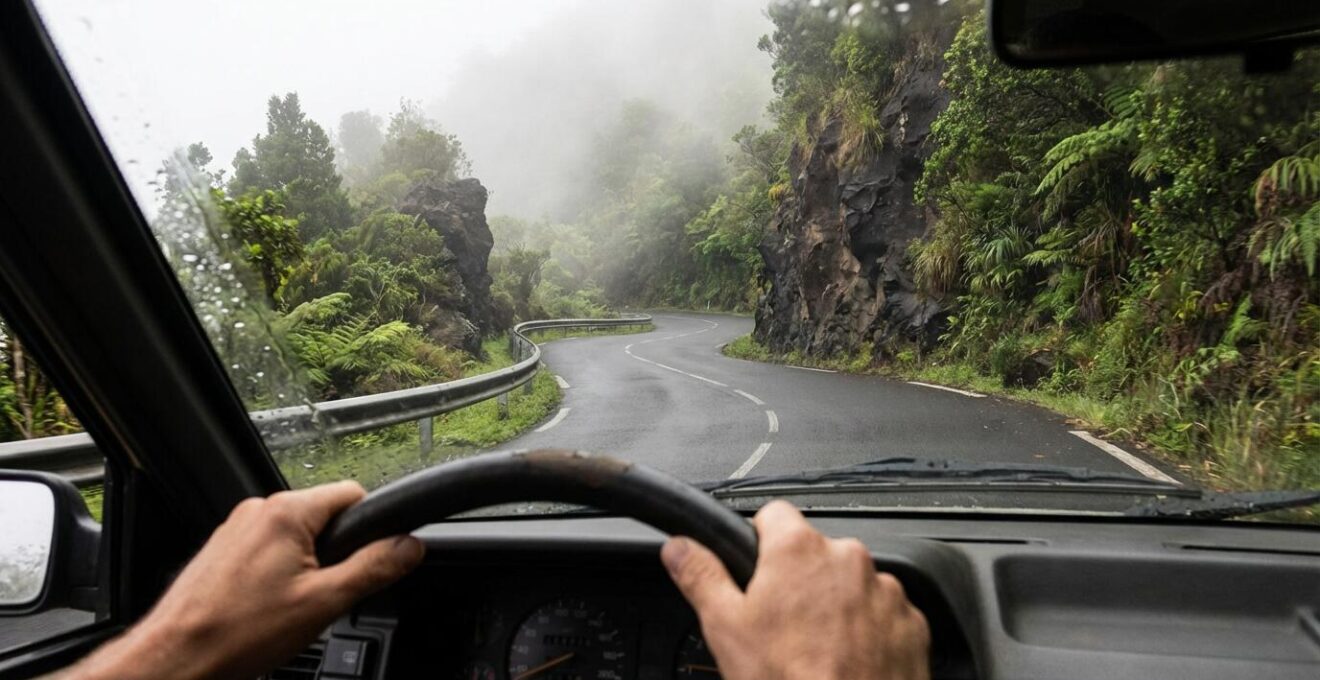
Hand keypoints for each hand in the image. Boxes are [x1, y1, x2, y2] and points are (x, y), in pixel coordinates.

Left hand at [66, 481, 423, 679]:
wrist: (176, 658)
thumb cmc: (238, 632)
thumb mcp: (324, 603)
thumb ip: (374, 568)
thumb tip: (409, 546)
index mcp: (287, 512)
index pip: (353, 494)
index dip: (371, 527)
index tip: (371, 559)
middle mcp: (258, 510)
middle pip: (324, 517)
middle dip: (334, 554)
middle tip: (323, 596)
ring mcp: (235, 528)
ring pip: (295, 536)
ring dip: (304, 566)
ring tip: (288, 608)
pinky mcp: (221, 549)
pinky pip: (267, 550)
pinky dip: (276, 574)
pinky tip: (265, 609)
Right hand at [661, 501, 929, 679]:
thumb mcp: (726, 628)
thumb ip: (701, 576)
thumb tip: (679, 548)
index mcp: (798, 550)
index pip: (774, 515)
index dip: (759, 542)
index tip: (756, 569)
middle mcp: (848, 559)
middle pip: (814, 554)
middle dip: (799, 580)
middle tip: (781, 624)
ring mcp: (886, 591)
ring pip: (851, 585)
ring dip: (836, 606)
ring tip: (817, 649)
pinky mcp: (912, 624)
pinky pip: (885, 615)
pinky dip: (869, 632)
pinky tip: (848, 661)